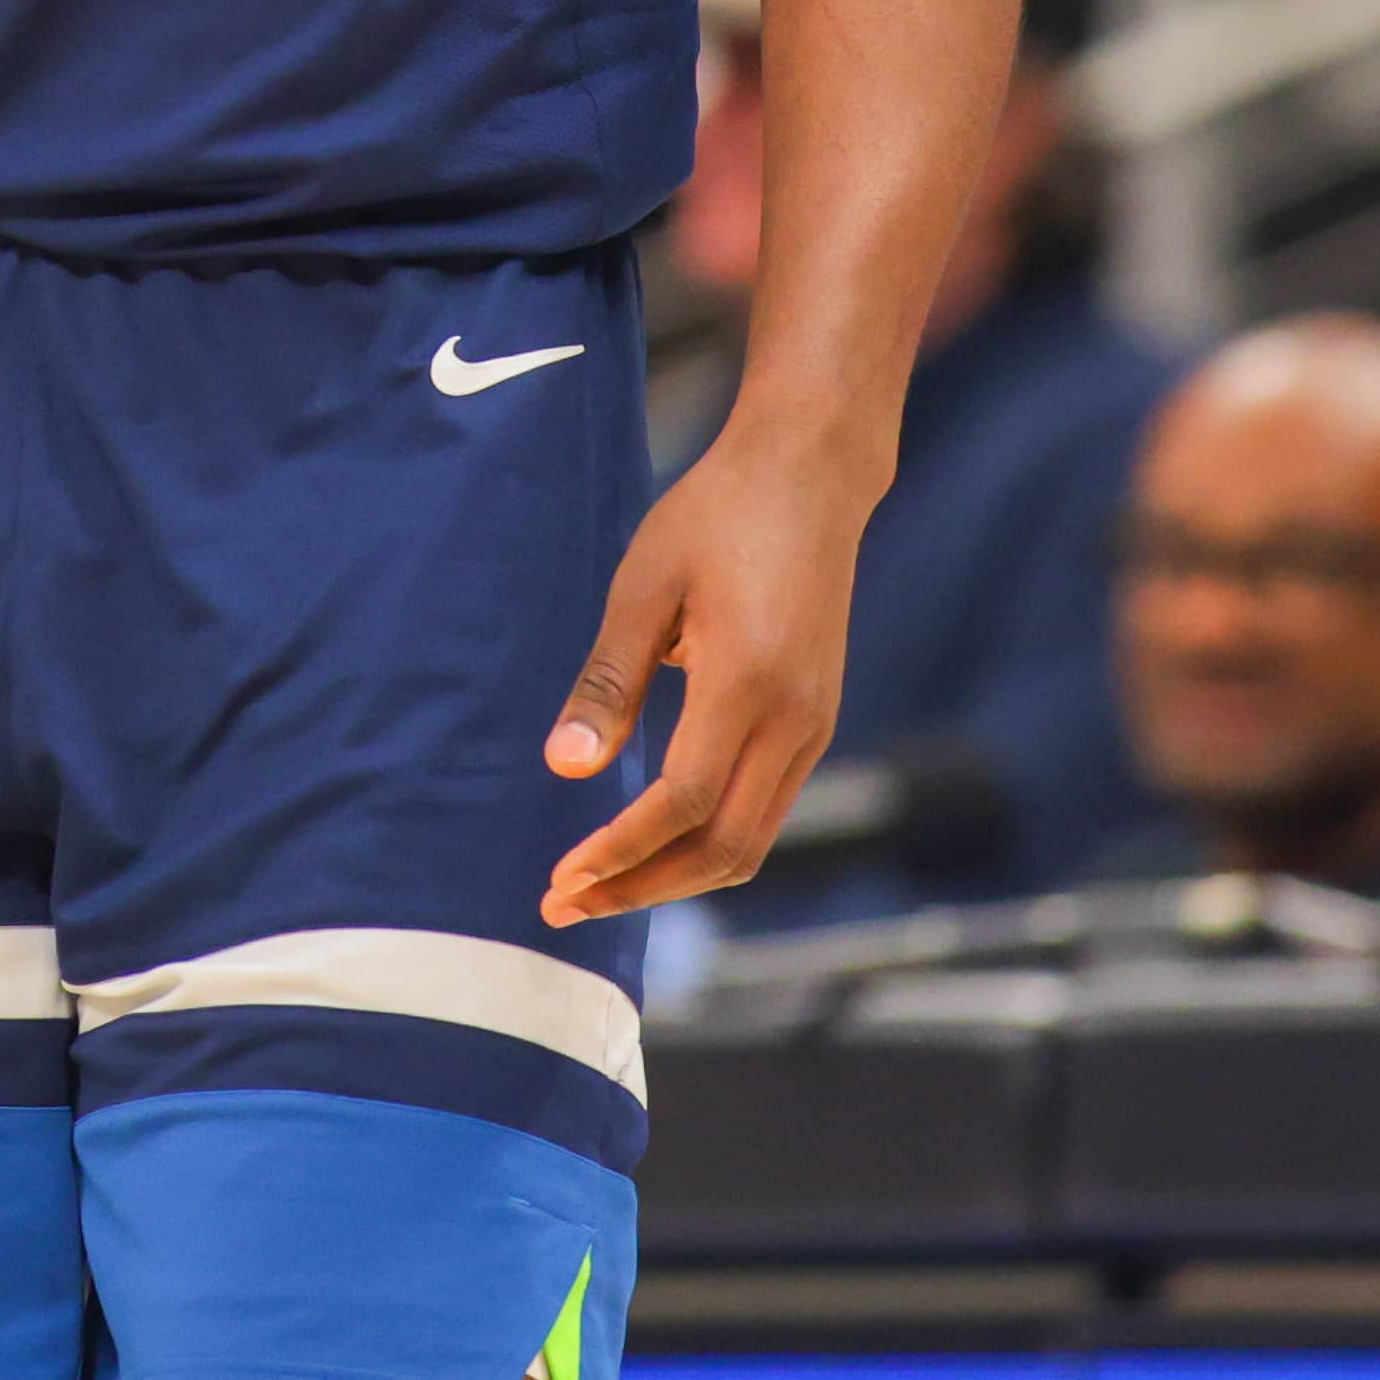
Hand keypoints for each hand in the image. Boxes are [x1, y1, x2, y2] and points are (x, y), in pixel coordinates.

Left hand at [539, 441, 866, 925]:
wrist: (810, 475)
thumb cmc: (716, 515)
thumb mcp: (644, 586)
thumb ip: (608, 681)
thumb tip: (567, 769)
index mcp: (748, 683)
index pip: (683, 804)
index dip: (620, 852)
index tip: (562, 878)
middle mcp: (794, 720)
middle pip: (723, 848)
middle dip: (642, 887)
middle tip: (564, 904)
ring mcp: (814, 725)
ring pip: (750, 842)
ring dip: (675, 877)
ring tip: (600, 886)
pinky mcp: (816, 721)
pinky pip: (764, 810)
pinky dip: (708, 844)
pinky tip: (653, 841)